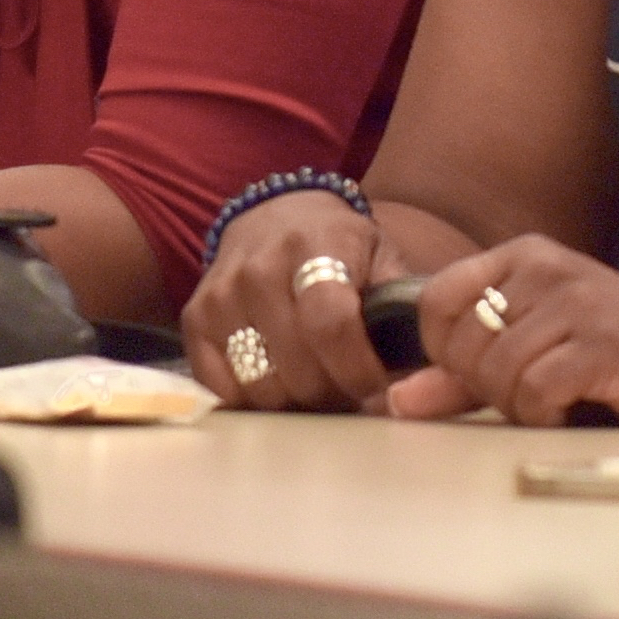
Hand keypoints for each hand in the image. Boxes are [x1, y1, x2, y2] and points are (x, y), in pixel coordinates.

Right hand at [183, 191, 409, 412]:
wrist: (272, 215)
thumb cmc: (338, 243)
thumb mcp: (379, 254)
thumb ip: (400, 301)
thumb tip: (423, 361)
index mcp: (316, 247)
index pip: (331, 324)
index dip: (357, 369)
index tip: (375, 388)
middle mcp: (260, 269)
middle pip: (297, 366)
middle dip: (333, 393)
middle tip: (349, 392)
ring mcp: (222, 295)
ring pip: (260, 385)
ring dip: (295, 403)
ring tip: (317, 388)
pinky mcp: (195, 319)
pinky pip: (222, 387)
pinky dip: (254, 400)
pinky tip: (279, 386)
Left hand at [389, 236, 618, 434]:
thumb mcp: (536, 354)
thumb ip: (464, 376)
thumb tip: (399, 401)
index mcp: (525, 256)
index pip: (435, 297)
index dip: (443, 350)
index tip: (480, 373)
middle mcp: (547, 267)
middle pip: (462, 343)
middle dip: (487, 387)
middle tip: (535, 392)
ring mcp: (576, 302)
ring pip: (497, 371)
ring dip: (521, 406)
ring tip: (562, 400)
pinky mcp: (601, 344)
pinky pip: (536, 393)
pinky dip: (548, 416)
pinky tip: (579, 407)